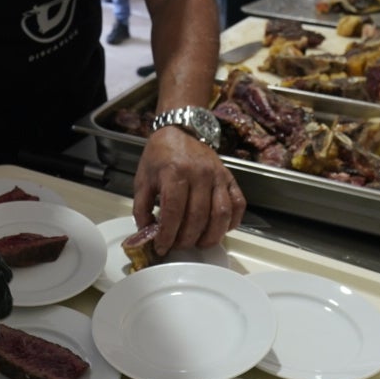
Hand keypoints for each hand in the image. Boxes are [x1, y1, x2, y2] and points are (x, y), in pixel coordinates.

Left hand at [134, 126, 245, 253]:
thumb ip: (141, 209)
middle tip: (177, 246)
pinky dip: (232, 222)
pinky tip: (219, 230)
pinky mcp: (230, 178)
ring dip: (211, 236)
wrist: (180, 131)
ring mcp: (218, 175)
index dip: (168, 235)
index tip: (162, 247)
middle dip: (187, 239)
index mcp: (174, 172)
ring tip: (198, 243)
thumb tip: (146, 236)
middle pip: (198, 217)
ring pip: (221, 214)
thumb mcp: (143, 180)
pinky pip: (238, 204)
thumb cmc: (160, 156)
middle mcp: (199, 173)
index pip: (174, 212)